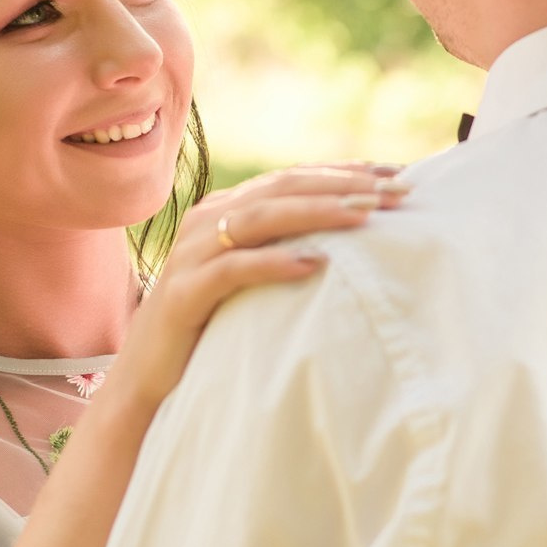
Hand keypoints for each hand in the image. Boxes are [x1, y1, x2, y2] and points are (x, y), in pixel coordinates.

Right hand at [106, 163, 406, 413]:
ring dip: (318, 213)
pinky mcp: (185, 294)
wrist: (147, 375)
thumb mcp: (252, 277)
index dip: (347, 172)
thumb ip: (286, 247)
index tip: (399, 173)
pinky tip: (315, 264)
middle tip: (396, 191)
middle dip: (344, 186)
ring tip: (365, 216)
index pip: (295, 178)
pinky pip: (233, 270)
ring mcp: (193, 254)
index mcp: (227, 208)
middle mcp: (208, 220)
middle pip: (284, 189)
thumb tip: (354, 236)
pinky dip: (274, 263)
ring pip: (261, 218)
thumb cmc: (212, 325)